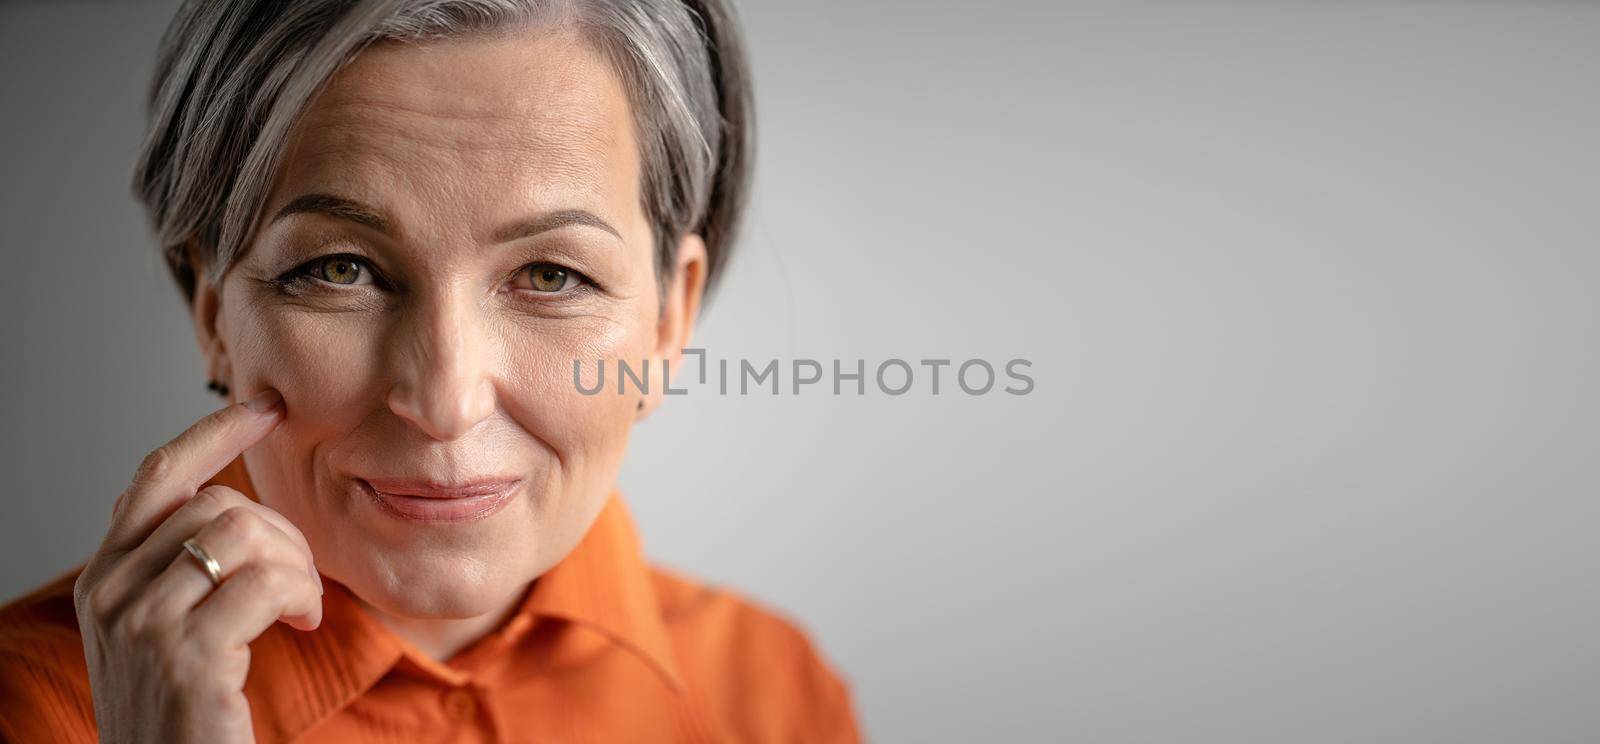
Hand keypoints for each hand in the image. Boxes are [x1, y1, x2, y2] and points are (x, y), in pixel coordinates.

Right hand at [72, 389, 321, 743]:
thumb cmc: (182, 714)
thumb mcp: (159, 631)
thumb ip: (170, 569)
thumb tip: (198, 504)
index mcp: (105, 578)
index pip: (157, 476)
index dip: (214, 433)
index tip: (266, 408)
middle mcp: (112, 593)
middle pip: (216, 502)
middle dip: (281, 530)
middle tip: (302, 581)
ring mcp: (143, 623)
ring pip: (242, 532)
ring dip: (296, 565)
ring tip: (303, 607)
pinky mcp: (186, 655)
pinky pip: (265, 582)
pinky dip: (302, 595)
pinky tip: (304, 623)